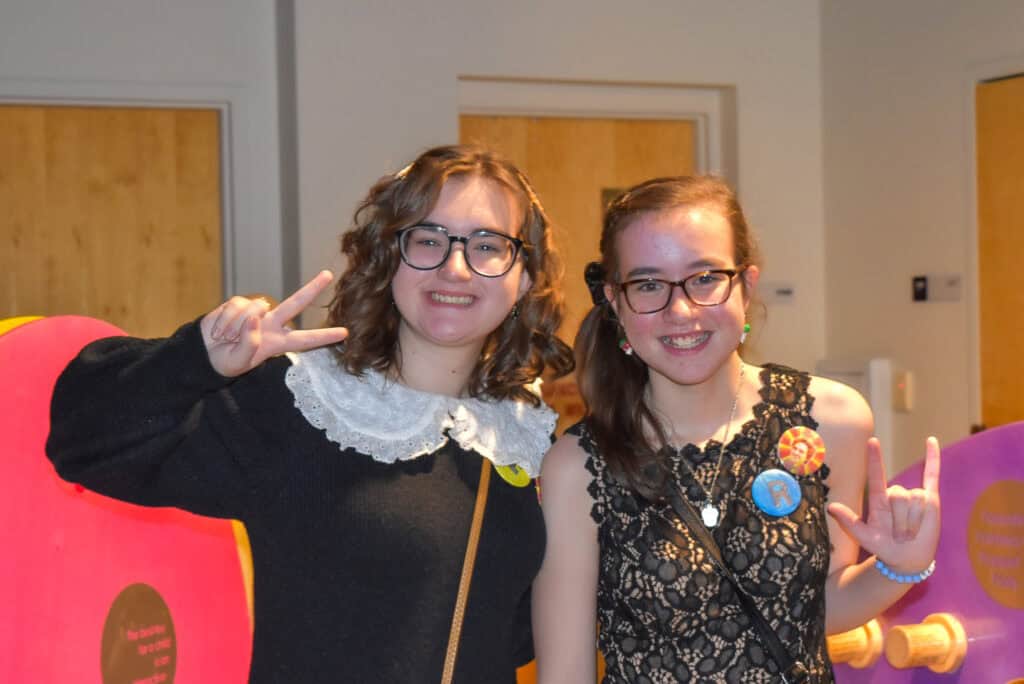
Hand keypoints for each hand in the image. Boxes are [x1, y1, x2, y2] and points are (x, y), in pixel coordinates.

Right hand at [200, 270, 347, 376]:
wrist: (203, 352)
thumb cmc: (225, 361)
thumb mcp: (238, 361)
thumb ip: (250, 343)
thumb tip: (256, 318)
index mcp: (276, 343)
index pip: (305, 339)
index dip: (324, 336)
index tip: (345, 333)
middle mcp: (271, 325)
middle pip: (295, 303)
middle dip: (312, 289)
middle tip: (328, 274)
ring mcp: (256, 313)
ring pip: (256, 308)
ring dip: (236, 326)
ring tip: (226, 339)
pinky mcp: (239, 303)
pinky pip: (237, 306)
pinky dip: (225, 321)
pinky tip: (219, 331)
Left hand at [827, 436, 940, 572]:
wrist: (906, 559)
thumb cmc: (882, 547)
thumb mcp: (863, 536)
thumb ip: (848, 522)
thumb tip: (830, 507)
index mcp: (879, 499)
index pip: (877, 475)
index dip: (875, 458)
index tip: (872, 441)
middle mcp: (896, 494)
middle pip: (900, 496)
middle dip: (902, 521)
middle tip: (900, 537)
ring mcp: (914, 496)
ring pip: (917, 500)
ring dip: (915, 521)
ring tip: (911, 533)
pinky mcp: (931, 499)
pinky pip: (932, 475)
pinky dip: (933, 457)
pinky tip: (931, 440)